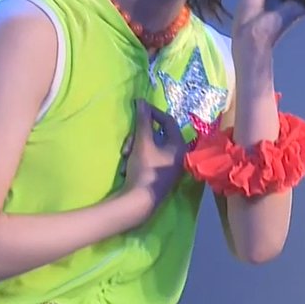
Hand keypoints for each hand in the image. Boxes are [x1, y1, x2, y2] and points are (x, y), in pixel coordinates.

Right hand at [120, 100, 188, 216]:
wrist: (139, 201)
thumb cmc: (145, 169)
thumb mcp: (143, 142)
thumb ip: (143, 121)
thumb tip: (142, 101)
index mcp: (179, 145)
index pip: (168, 120)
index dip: (153, 112)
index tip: (138, 108)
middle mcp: (177, 154)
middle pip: (156, 134)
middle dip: (139, 136)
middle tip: (128, 144)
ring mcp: (168, 165)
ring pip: (149, 146)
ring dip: (134, 147)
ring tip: (125, 156)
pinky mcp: (158, 174)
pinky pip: (147, 157)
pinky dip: (136, 157)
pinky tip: (126, 167)